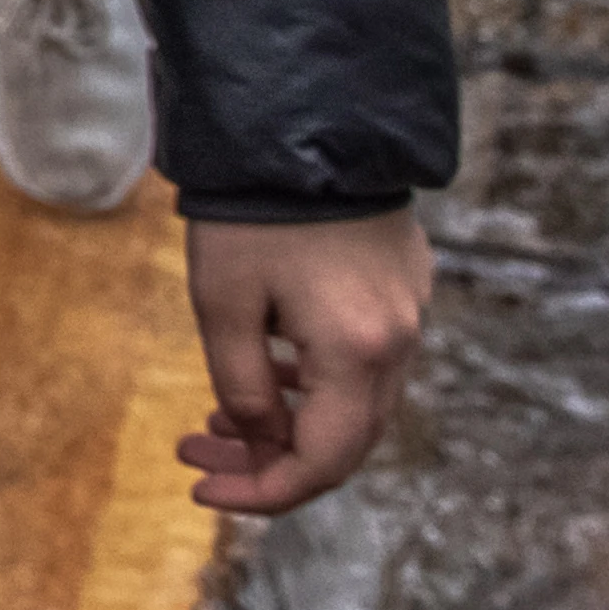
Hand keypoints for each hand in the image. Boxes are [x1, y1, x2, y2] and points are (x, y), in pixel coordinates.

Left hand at [179, 209, 430, 514]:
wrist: (303, 119)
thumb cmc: (252, 211)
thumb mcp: (224, 305)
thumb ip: (242, 388)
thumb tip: (259, 444)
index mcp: (359, 354)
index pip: (321, 463)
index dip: (262, 491)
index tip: (203, 489)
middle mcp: (399, 342)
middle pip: (344, 442)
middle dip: (268, 462)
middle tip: (198, 459)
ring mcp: (410, 311)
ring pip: (355, 404)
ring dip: (289, 423)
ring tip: (214, 422)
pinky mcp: (404, 284)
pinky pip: (366, 360)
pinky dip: (315, 384)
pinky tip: (266, 373)